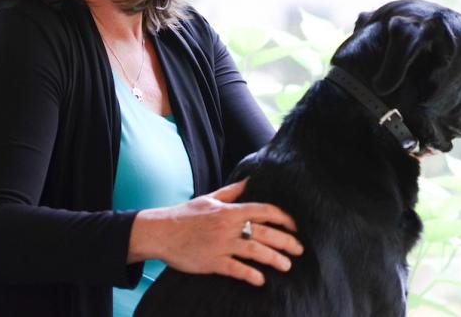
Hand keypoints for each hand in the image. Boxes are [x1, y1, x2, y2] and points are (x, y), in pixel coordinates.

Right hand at [128, 179, 303, 285]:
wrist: (160, 231)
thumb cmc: (185, 214)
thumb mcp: (209, 198)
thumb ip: (232, 191)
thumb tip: (250, 180)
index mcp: (229, 210)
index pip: (263, 210)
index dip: (282, 218)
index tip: (294, 226)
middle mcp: (228, 226)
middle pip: (264, 233)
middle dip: (286, 241)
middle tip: (300, 249)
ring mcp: (221, 245)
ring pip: (255, 252)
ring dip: (274, 259)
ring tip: (288, 265)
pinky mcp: (212, 262)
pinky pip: (236, 269)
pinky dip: (250, 275)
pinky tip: (261, 280)